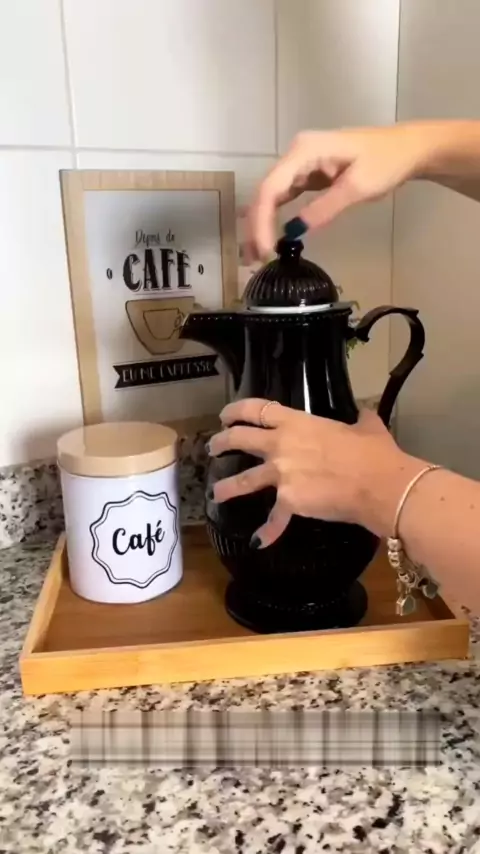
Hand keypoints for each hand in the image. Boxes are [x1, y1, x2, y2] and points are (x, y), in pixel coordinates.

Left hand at [207, 398, 420, 546]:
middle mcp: (281, 445)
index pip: (257, 410)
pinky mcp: (289, 501)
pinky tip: (258, 541)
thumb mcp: (367, 428)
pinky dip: (266, 533)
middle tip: (213, 448)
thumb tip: (365, 415)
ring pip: (243, 480)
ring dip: (226, 488)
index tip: (225, 416)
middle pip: (240, 440)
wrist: (379, 485)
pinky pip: (273, 520)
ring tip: (215, 494)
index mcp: (296, 422)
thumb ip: (360, 420)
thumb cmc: (374, 453)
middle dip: (221, 443)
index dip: (236, 411)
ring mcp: (282, 474)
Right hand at [244, 123, 432, 260]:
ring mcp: (301, 164)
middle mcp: (296, 154)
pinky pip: (285, 197)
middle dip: (257, 226)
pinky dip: (275, 218)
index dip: (262, 220)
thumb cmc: (387, 162)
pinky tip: (270, 237)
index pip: (271, 188)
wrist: (408, 148)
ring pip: (272, 196)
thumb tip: (295, 231)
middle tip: (255, 259)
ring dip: (262, 224)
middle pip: (266, 192)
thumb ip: (326, 208)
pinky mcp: (308, 174)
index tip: (264, 250)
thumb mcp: (358, 187)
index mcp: (304, 151)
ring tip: (256, 254)